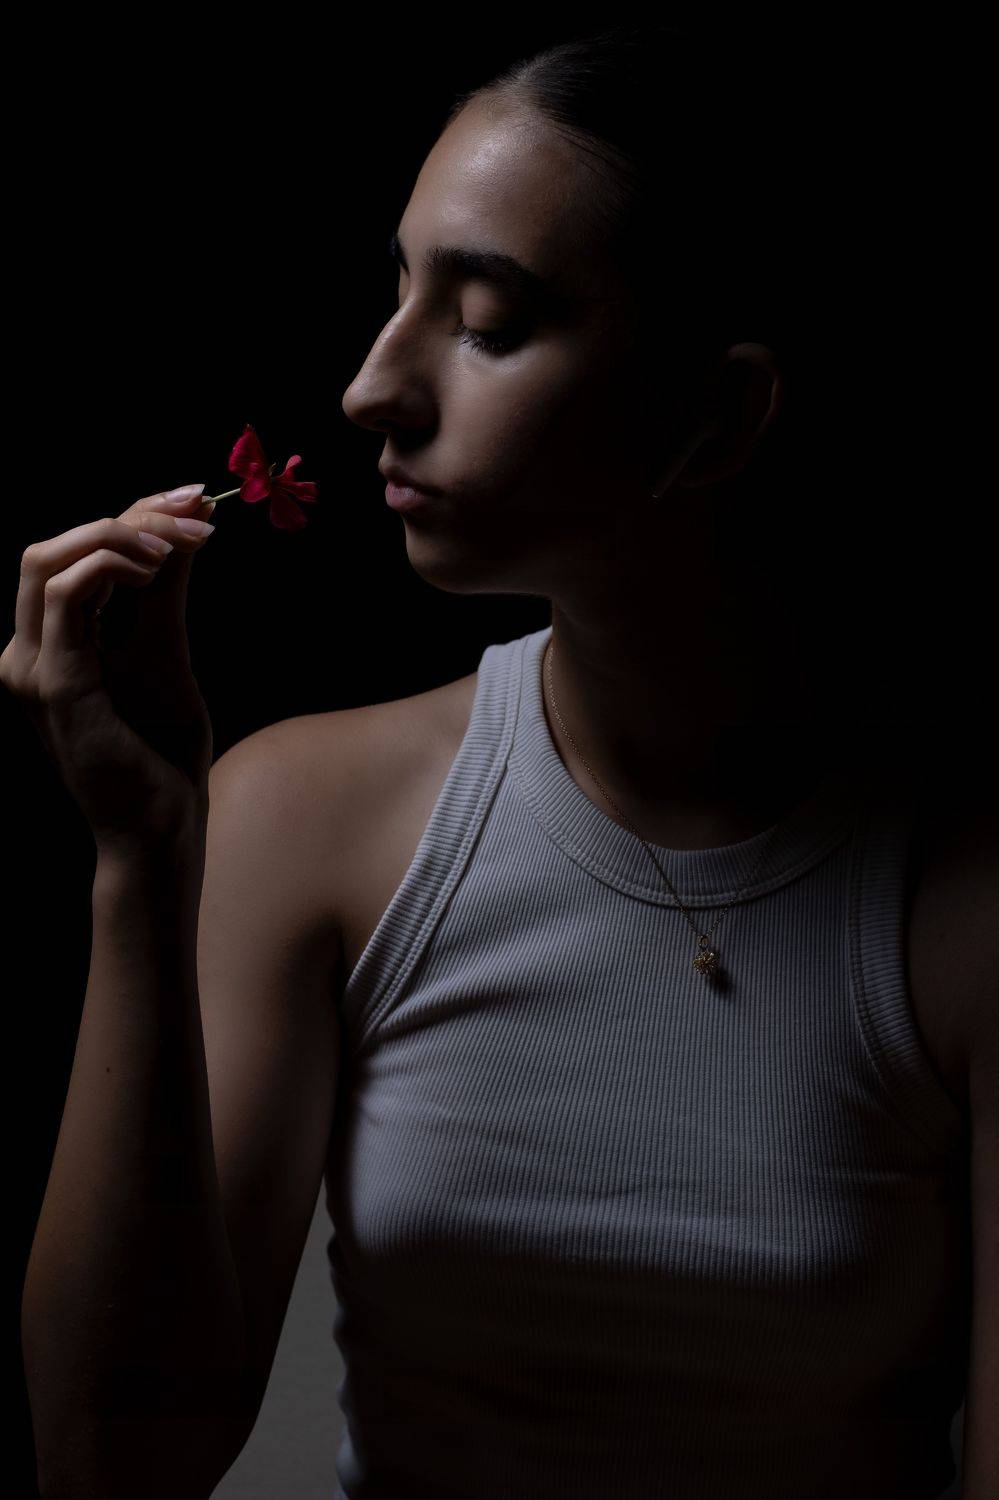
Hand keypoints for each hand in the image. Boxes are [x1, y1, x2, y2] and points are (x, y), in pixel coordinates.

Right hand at [0, 482, 219, 852]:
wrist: (162, 824)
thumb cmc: (163, 749)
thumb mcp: (166, 648)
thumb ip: (165, 587)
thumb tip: (186, 522)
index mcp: (49, 641)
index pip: (76, 552)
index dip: (133, 512)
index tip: (195, 497)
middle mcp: (27, 649)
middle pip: (55, 544)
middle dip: (128, 514)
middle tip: (196, 509)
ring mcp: (32, 667)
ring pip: (50, 558)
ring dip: (121, 533)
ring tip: (183, 542)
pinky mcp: (55, 684)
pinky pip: (64, 596)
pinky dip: (110, 565)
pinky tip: (157, 570)